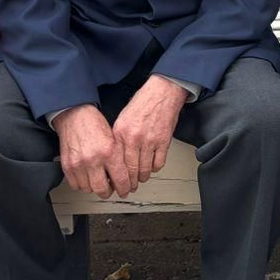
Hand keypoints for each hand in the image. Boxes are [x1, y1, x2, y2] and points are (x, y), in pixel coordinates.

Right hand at [52, 104, 130, 198]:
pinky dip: (82, 184)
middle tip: (111, 188)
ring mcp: (79, 164)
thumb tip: (125, 176)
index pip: (121, 180)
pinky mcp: (67, 166)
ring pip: (89, 189)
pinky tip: (87, 175)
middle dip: (109, 192)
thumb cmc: (94, 123)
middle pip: (103, 190)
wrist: (74, 114)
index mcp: (109, 151)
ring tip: (98, 178)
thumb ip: (119, 157)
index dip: (125, 188)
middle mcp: (93, 159)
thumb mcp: (114, 137)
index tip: (125, 190)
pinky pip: (76, 185)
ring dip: (94, 186)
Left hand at [112, 75, 187, 189]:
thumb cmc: (143, 103)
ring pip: (145, 170)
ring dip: (143, 177)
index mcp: (121, 132)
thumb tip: (116, 157)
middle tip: (130, 187)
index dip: (118, 177)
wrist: (162, 92)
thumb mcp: (123, 118)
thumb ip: (118, 137)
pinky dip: (155, 168)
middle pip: (131, 170)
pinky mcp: (163, 142)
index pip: (117, 162)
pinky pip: (158, 164)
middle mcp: (134, 138)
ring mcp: (149, 140)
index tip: (119, 183)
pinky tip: (152, 166)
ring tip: (141, 178)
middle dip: (130, 183)